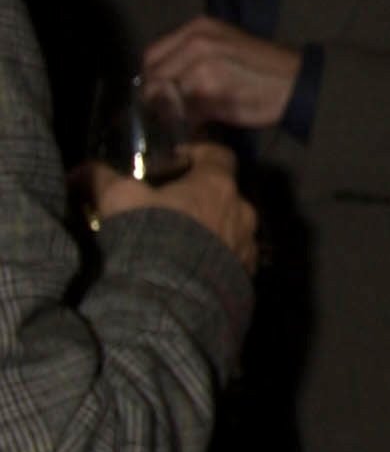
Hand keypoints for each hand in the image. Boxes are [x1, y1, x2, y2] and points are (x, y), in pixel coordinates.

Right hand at [82, 141, 260, 273]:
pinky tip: (190, 271)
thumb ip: (102, 179)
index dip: (198, 154)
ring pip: (231, 229)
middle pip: (225, 195)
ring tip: (179, 245)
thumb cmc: (149, 235)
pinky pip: (233, 260)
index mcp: (217, 184)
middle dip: (201, 199)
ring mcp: (248, 245)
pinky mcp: (246, 276)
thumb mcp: (117, 200)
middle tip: (172, 209)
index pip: (218, 155)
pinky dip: (216, 260)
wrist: (172, 297)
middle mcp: (242, 211)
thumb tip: (80, 171)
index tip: (177, 160)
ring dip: (211, 231)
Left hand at [144, 19, 301, 130]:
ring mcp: (201, 62)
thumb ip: (190, 62)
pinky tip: (205, 120)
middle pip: (154, 75)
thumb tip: (158, 90)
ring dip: (174, 110)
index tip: (164, 95)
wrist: (298, 82)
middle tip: (175, 110)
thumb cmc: (263, 70)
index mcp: (198, 28)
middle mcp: (195, 40)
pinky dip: (188, 120)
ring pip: (165, 94)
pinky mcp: (208, 86)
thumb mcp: (223, 51)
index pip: (153, 55)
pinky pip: (183, 110)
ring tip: (194, 115)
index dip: (155, 79)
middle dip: (160, 96)